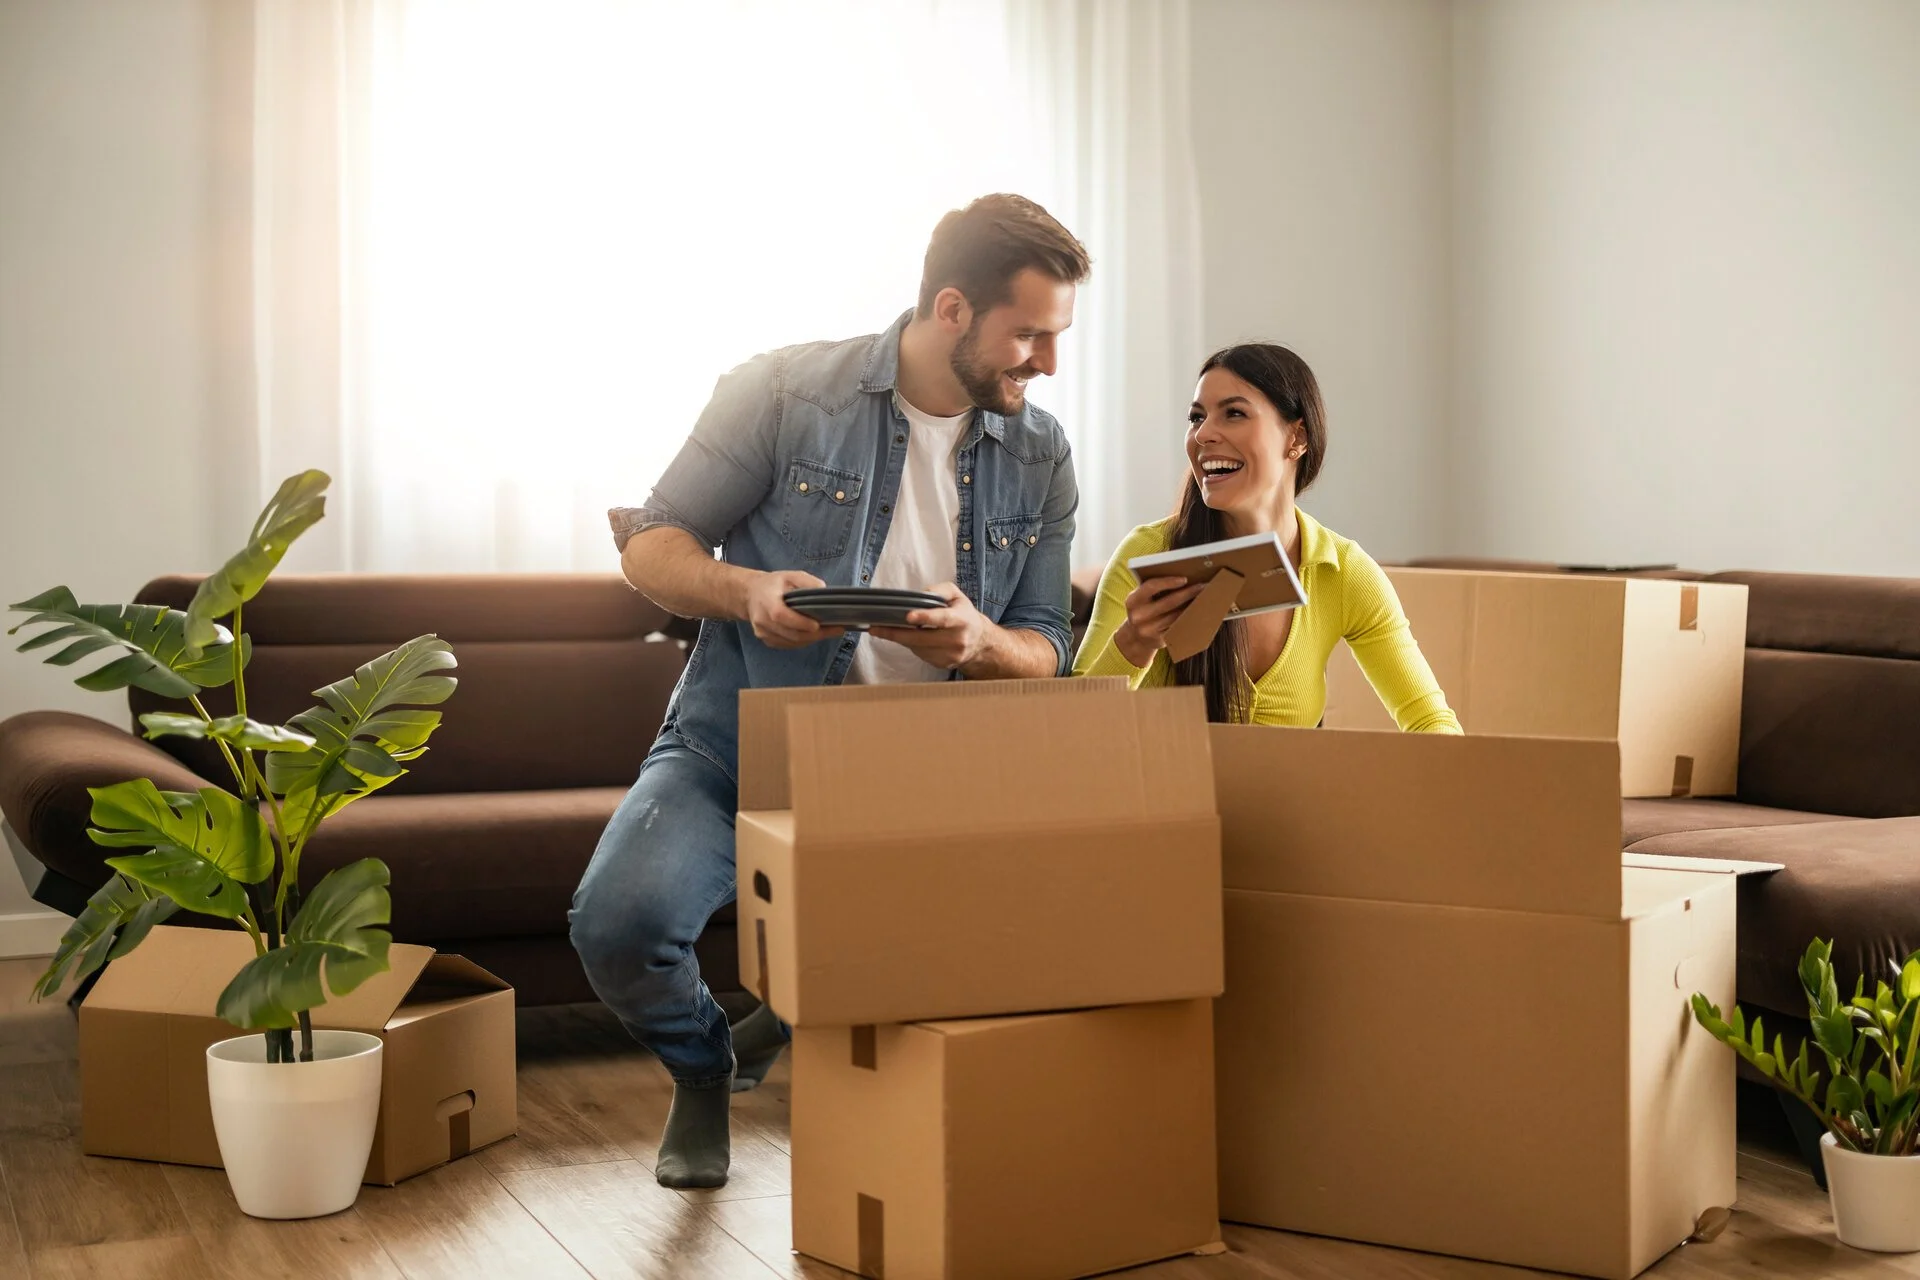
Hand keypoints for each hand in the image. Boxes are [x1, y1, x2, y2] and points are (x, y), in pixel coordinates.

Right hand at [743, 570, 845, 649]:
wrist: (750, 595)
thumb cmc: (773, 584)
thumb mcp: (790, 575)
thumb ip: (807, 582)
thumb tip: (824, 592)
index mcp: (766, 601)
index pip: (781, 616)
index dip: (799, 623)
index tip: (817, 625)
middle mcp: (762, 620)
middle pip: (790, 633)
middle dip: (815, 634)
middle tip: (836, 630)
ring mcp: (763, 633)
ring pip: (791, 642)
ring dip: (812, 639)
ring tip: (830, 632)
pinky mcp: (766, 640)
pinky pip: (788, 645)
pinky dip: (803, 641)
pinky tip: (814, 634)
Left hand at [868, 583, 990, 672]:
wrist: (980, 643)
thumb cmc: (964, 615)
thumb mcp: (957, 596)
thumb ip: (940, 590)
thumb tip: (920, 595)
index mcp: (961, 619)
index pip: (943, 618)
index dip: (925, 617)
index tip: (908, 616)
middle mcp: (957, 639)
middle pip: (922, 638)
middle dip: (897, 632)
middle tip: (876, 628)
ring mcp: (950, 655)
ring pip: (917, 647)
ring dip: (902, 638)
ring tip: (890, 629)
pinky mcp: (943, 665)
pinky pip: (920, 655)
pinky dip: (912, 646)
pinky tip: (912, 638)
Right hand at [1114, 576, 1205, 666]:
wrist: (1135, 637)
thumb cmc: (1143, 610)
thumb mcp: (1140, 599)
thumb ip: (1153, 589)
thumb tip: (1182, 578)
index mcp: (1132, 601)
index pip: (1151, 587)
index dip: (1168, 582)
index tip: (1184, 579)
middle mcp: (1139, 616)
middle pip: (1169, 602)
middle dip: (1188, 592)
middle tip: (1202, 586)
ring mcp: (1148, 630)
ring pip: (1176, 615)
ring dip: (1192, 606)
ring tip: (1204, 597)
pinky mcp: (1159, 640)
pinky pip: (1178, 626)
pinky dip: (1189, 618)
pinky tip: (1198, 611)